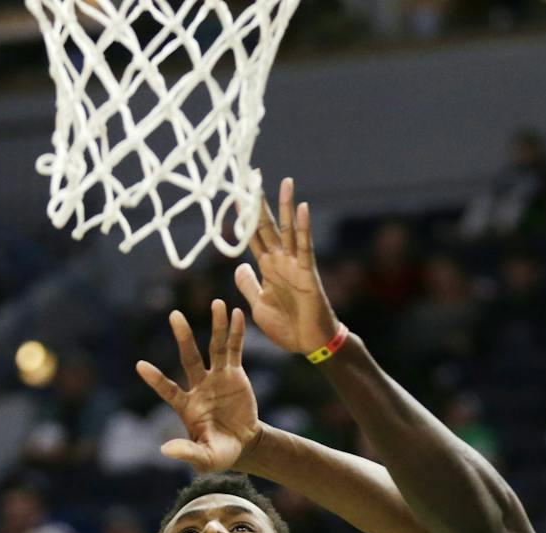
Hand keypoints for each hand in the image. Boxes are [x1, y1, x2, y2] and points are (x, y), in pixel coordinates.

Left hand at [136, 300, 261, 472]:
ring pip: (214, 348)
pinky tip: (236, 313)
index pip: (168, 389)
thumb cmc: (219, 453)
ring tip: (217, 303)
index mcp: (186, 406)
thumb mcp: (204, 458)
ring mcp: (217, 378)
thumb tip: (164, 450)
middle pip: (190, 358)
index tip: (140, 365)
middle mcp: (199, 386)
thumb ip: (186, 452)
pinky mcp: (234, 374)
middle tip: (175, 315)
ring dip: (216, 326)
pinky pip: (234, 350)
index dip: (156, 379)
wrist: (243, 445)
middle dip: (183, 337)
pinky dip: (235, 333)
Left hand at [234, 177, 339, 355]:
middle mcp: (280, 261)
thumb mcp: (258, 304)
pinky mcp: (308, 272)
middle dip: (261, 202)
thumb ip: (248, 284)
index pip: (252, 236)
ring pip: (288, 230)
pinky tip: (302, 208)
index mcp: (267, 268)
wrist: (308, 344)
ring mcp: (295, 264)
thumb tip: (239, 265)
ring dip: (286, 206)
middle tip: (254, 175)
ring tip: (285, 181)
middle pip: (268, 225)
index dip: (244, 216)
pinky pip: (305, 246)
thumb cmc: (286, 326)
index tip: (237, 193)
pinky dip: (303, 228)